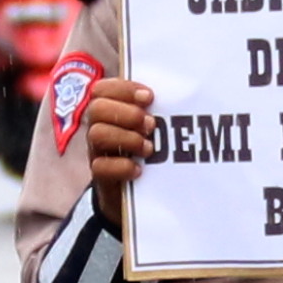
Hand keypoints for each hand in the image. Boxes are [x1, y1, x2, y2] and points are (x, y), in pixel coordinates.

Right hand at [81, 74, 155, 222]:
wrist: (142, 194)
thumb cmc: (151, 150)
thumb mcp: (153, 128)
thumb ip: (159, 110)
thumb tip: (186, 96)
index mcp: (110, 110)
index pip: (103, 89)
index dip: (124, 89)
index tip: (149, 97)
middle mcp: (99, 128)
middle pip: (96, 108)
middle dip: (127, 113)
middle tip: (151, 125)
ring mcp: (98, 152)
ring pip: (97, 134)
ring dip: (127, 138)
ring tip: (149, 148)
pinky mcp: (101, 176)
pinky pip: (100, 167)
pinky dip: (122, 166)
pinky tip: (139, 170)